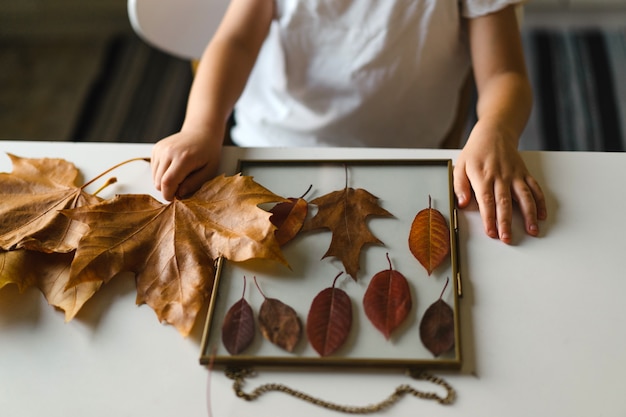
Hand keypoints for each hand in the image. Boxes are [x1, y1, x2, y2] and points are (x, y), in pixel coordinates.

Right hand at [151, 128, 222, 200]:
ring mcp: (160, 149)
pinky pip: (153, 169)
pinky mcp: (156, 149)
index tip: (175, 199)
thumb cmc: (208, 152)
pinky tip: (174, 168)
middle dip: (168, 190)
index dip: (169, 195)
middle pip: (158, 182)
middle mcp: (168, 152)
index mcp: (183, 158)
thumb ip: (194, 183)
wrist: (202, 132)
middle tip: (181, 186)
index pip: (168, 182)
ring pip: (154, 177)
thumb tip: (180, 194)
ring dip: (164, 182)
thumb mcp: (209, 170)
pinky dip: (162, 174)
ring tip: (179, 176)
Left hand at [453, 122, 546, 243]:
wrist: (495, 132)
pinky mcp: (524, 173)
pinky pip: (534, 188)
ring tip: (532, 230)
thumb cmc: (475, 152)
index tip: (491, 232)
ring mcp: (514, 175)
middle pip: (504, 202)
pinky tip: (541, 215)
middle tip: (507, 238)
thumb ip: (459, 186)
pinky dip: (540, 202)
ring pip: (524, 197)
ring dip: (529, 215)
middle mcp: (500, 176)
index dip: (489, 218)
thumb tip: (462, 203)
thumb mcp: (460, 166)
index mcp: (482, 176)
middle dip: (506, 222)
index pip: (486, 201)